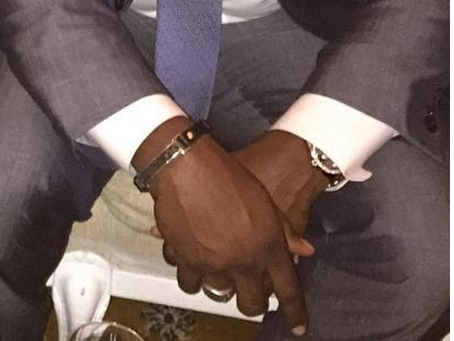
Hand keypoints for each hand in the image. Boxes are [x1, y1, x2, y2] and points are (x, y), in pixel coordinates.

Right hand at [138, 118, 308, 331]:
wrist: (186, 164)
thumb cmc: (228, 175)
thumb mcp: (265, 200)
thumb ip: (284, 230)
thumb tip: (303, 250)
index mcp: (269, 247)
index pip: (288, 292)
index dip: (295, 314)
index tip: (297, 327)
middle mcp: (244, 262)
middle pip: (252, 303)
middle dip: (251, 302)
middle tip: (245, 292)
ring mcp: (215, 263)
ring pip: (218, 294)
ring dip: (217, 285)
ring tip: (214, 271)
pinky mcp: (186, 260)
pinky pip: (188, 282)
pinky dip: (189, 274)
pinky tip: (188, 260)